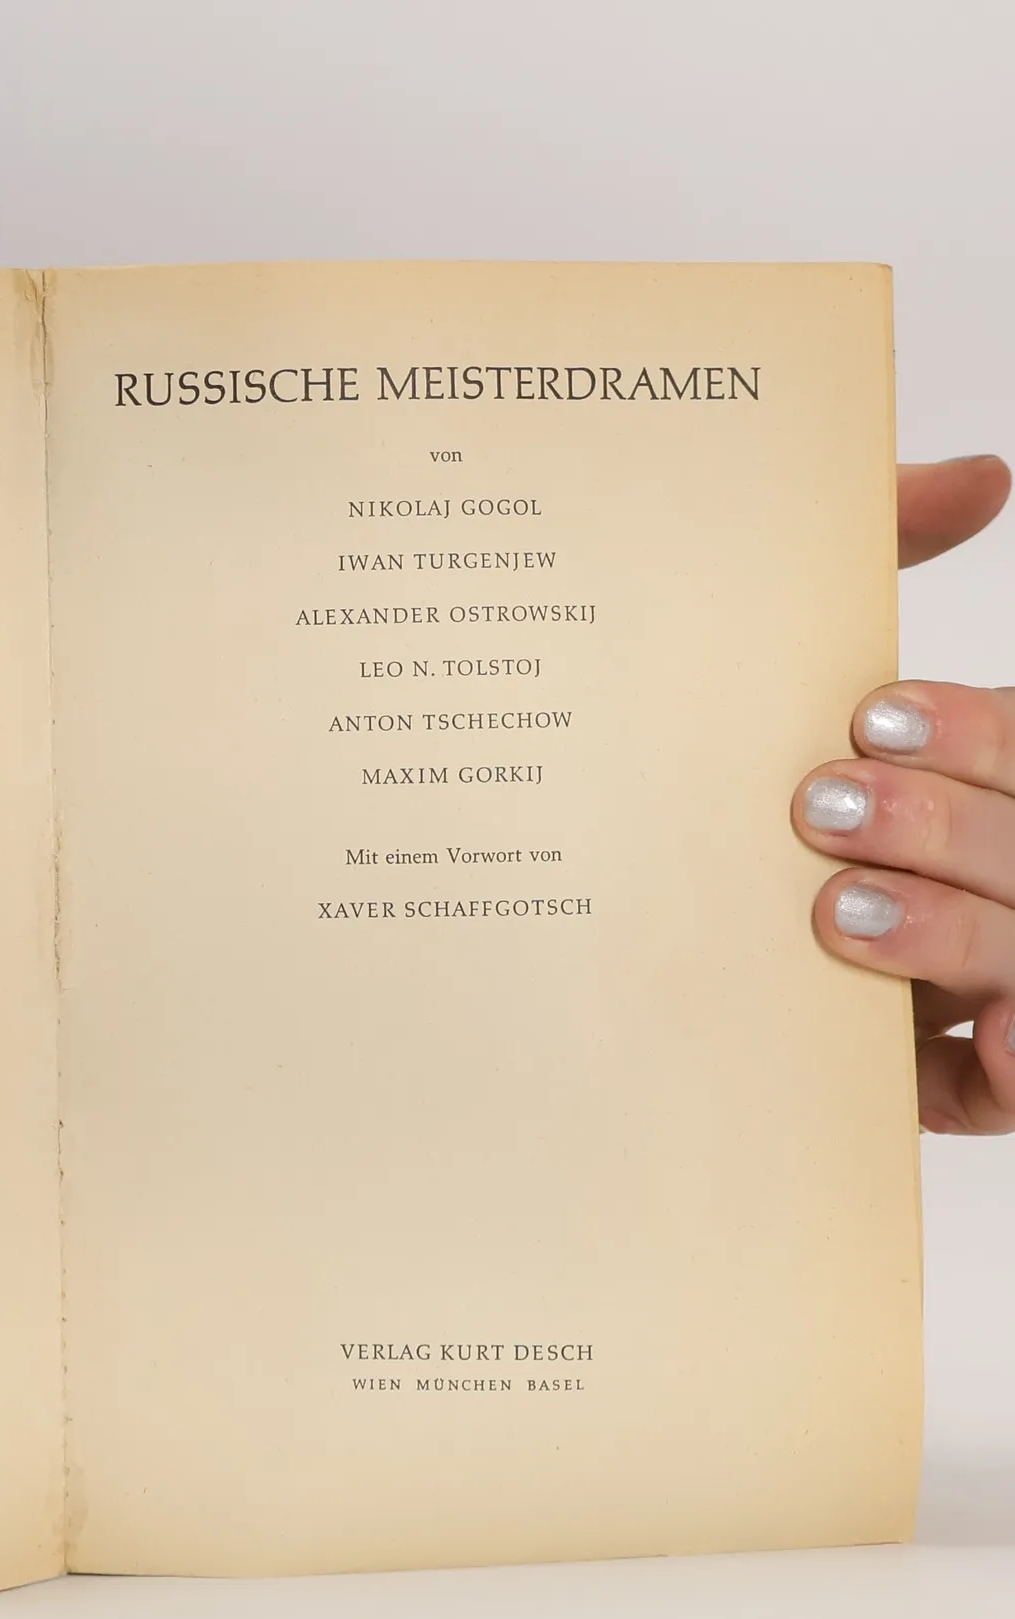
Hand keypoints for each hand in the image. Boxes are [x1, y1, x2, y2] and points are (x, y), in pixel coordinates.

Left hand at [792, 454, 1014, 1131]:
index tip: (870, 719)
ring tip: (836, 911)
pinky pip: (1002, 1090)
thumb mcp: (815, 674)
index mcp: (994, 787)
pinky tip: (952, 1041)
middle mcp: (1008, 874)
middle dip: (941, 828)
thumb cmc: (758, 786)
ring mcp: (1003, 982)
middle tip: (823, 807)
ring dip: (943, 935)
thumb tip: (980, 473)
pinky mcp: (976, 1080)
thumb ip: (891, 547)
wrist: (692, 922)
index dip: (972, 738)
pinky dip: (997, 1072)